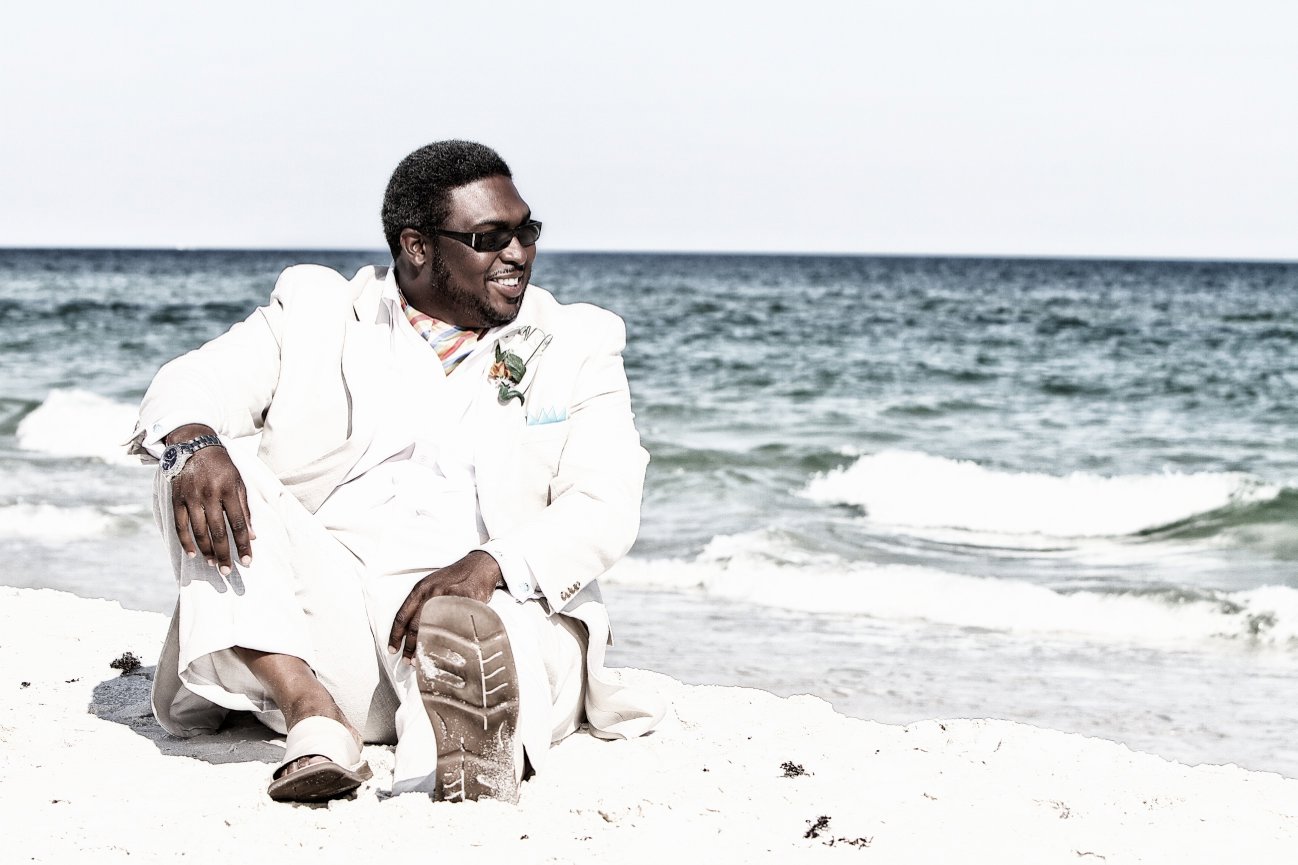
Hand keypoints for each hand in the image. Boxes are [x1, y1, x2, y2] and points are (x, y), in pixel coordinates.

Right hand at [166, 424, 254, 574]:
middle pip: (219, 531)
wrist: (194, 445)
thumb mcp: (239, 482)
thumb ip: (245, 508)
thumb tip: (253, 535)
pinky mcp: (176, 499)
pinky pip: (180, 525)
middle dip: (225, 554)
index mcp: (229, 490)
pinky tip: (193, 554)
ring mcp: (191, 497)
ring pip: (199, 531)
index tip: (248, 561)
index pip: (239, 524)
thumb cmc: (222, 467)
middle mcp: (210, 494)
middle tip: (228, 571)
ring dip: (207, 551)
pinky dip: (186, 541)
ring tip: (213, 564)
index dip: (244, 545)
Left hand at [387, 551, 501, 662]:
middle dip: (411, 647)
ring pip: (434, 627)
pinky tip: (450, 649)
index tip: (393, 649)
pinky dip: (452, 639)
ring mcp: (449, 596)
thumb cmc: (456, 577)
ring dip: (428, 647)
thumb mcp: (433, 584)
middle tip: (409, 661)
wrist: (479, 564)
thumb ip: (423, 603)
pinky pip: (456, 624)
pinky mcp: (466, 600)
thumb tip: (413, 631)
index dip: (395, 635)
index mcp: (421, 589)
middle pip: (416, 625)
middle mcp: (432, 592)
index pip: (402, 615)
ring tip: (425, 660)